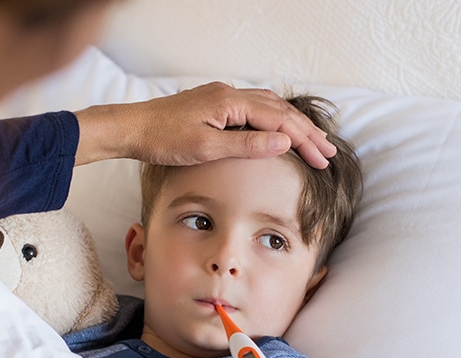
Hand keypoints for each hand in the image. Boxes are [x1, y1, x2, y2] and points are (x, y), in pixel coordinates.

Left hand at [74, 82, 336, 168]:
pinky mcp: (213, 103)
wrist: (132, 128)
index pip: (280, 120)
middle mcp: (230, 94)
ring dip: (292, 124)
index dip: (305, 140)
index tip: (322, 159)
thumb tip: (284, 142)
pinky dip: (273, 118)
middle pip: (280, 110)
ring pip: (268, 106)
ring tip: (312, 141)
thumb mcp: (207, 148)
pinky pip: (253, 107)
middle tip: (328, 153)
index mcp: (231, 102)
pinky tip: (277, 128)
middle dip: (306, 132)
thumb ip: (247, 145)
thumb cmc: (163, 140)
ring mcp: (221, 97)